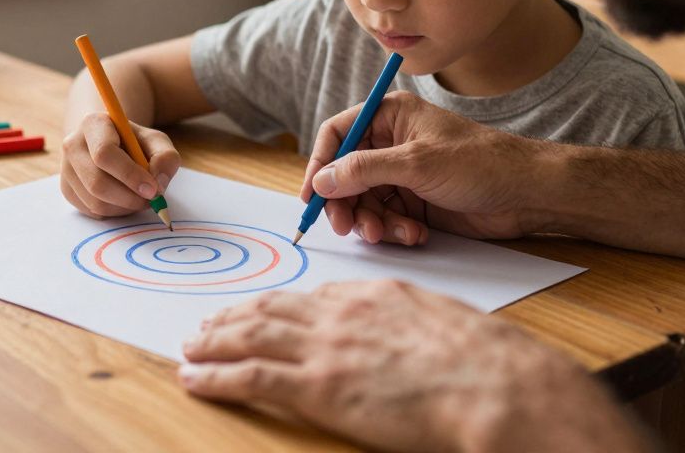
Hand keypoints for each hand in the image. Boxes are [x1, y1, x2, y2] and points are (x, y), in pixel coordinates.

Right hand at [60, 112, 179, 217]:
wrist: (111, 144)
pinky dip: (114, 212)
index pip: (105, 153)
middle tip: (151, 200)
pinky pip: (91, 211)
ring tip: (139, 197)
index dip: (129, 175)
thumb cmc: (135, 143)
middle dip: (129, 198)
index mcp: (93, 124)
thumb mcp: (156, 142)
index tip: (152, 189)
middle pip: (97, 182)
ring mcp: (66, 168)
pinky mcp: (67, 189)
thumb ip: (165, 158)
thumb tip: (158, 183)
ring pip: (95, 201)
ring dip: (124, 207)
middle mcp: (72, 144)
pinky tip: (124, 199)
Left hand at [180, 280, 651, 451]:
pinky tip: (194, 378)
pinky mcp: (316, 387)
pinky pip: (248, 376)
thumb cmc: (483, 362)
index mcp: (371, 296)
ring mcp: (325, 348)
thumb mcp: (437, 321)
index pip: (308, 297)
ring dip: (213, 341)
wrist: (493, 384)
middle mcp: (339, 314)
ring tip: (191, 346)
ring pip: (250, 336)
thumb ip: (403, 320)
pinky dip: (214, 376)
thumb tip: (393, 332)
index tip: (255, 311)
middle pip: (269, 309)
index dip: (273, 305)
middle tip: (207, 324)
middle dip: (233, 317)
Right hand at [301, 91, 538, 245]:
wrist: (526, 194)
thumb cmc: (480, 162)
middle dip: (345, 202)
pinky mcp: (414, 202)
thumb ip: (364, 170)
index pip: (337, 134)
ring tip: (390, 233)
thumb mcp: (416, 162)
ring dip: (372, 221)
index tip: (312, 196)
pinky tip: (415, 234)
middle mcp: (391, 143)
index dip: (319, 164)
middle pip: (344, 174)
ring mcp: (402, 175)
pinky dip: (394, 230)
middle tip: (345, 226)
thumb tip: (322, 180)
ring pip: (363, 201)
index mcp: (390, 116)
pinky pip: (385, 218)